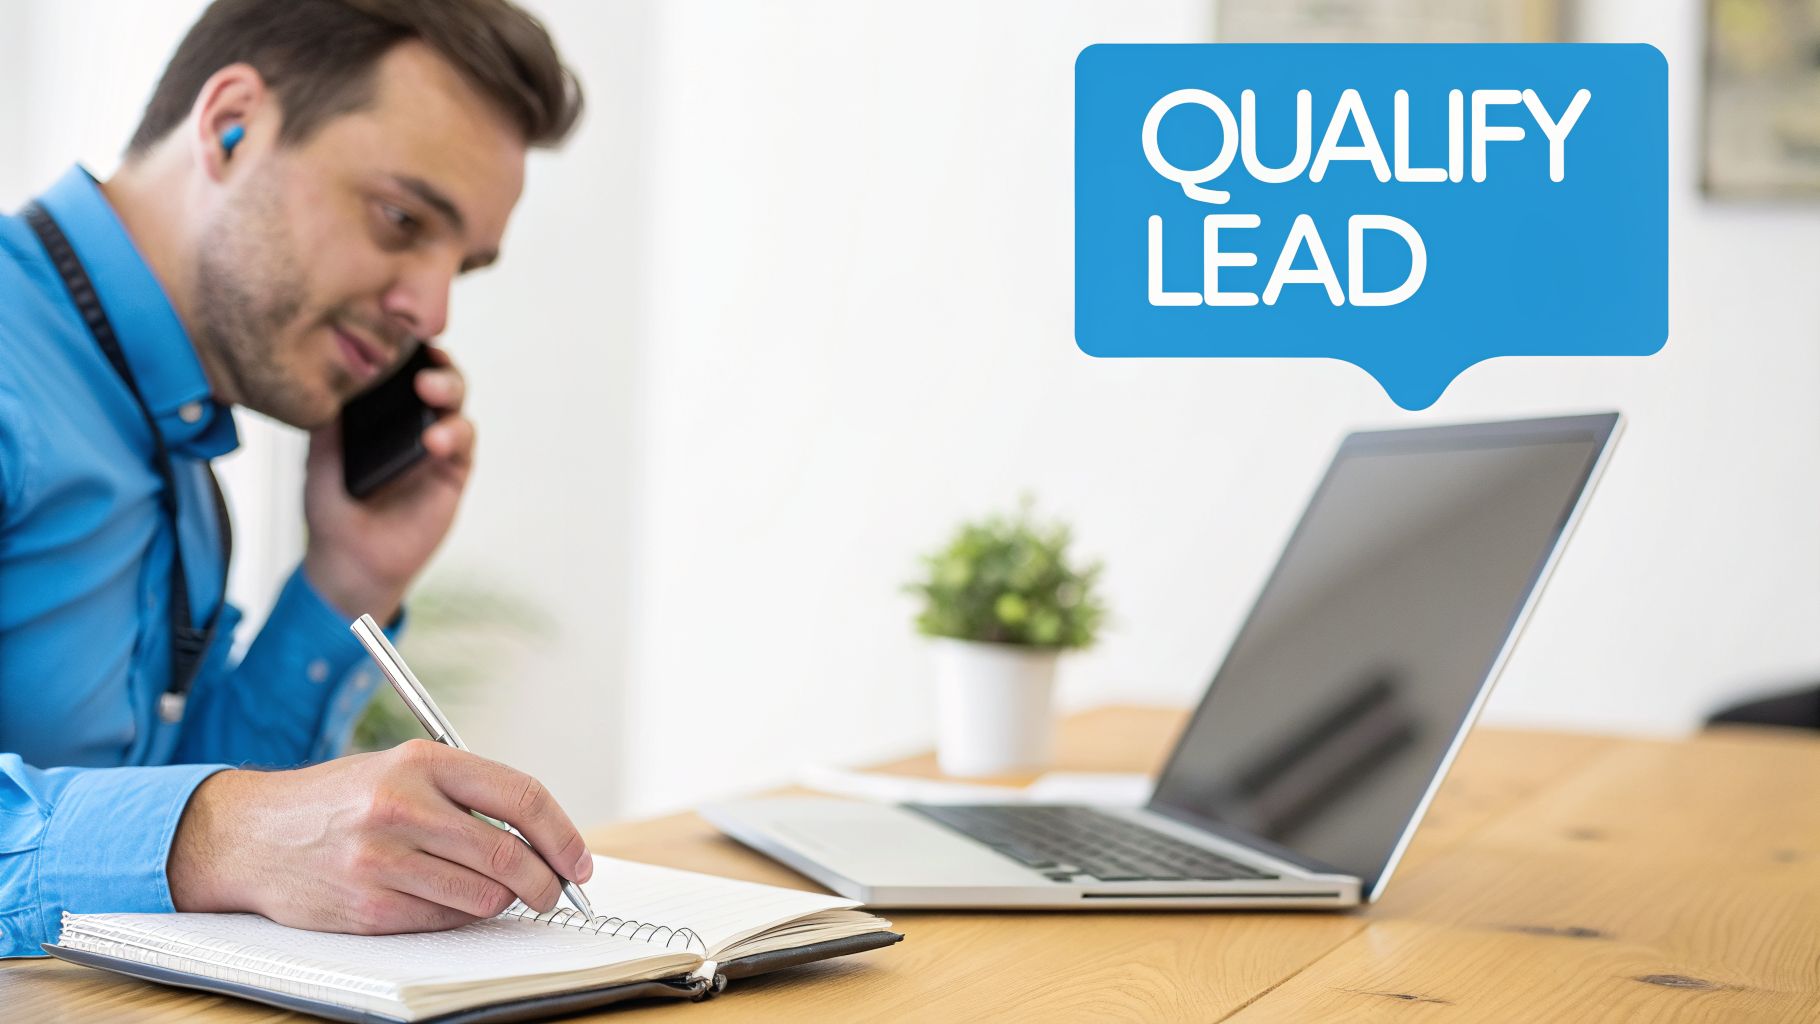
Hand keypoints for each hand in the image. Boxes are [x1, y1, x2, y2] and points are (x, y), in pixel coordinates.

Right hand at [168, 740, 594, 933]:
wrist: (252, 835)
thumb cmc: (340, 801)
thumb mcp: (403, 769)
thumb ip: (469, 794)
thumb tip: (546, 838)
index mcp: (422, 762)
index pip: (521, 797)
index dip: (563, 834)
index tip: (580, 860)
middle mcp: (403, 806)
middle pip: (510, 854)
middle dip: (546, 881)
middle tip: (555, 891)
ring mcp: (383, 859)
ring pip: (484, 895)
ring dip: (504, 902)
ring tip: (494, 892)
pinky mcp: (369, 906)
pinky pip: (446, 921)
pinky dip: (462, 917)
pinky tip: (448, 900)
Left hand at [303, 345, 473, 620]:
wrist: (349, 559)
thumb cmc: (332, 508)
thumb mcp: (318, 455)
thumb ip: (328, 418)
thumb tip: (329, 372)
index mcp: (383, 411)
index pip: (403, 367)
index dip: (408, 347)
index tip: (403, 330)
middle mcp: (413, 420)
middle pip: (438, 376)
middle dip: (437, 364)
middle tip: (421, 366)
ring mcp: (436, 445)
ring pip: (457, 403)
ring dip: (449, 391)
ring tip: (431, 394)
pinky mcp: (454, 472)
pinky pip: (465, 443)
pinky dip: (456, 433)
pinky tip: (437, 440)